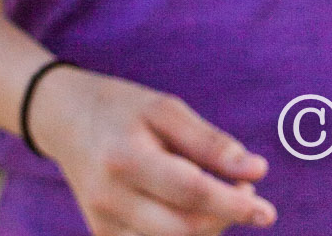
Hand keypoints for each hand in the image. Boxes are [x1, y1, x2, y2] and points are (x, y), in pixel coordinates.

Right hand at [28, 65, 275, 234]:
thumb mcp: (165, 109)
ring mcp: (102, 224)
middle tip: (246, 195)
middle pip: (182, 229)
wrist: (64, 119)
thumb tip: (257, 171)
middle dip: (224, 218)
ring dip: (206, 227)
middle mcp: (110, 198)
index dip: (232, 204)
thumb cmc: (122, 108)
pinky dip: (182, 232)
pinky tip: (191, 208)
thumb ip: (210, 142)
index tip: (267, 210)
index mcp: (126, 158)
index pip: (190, 191)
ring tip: (218, 195)